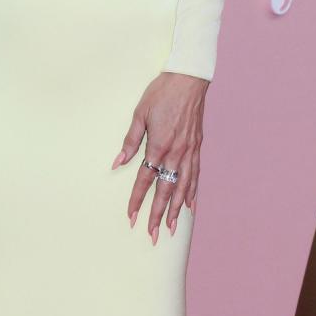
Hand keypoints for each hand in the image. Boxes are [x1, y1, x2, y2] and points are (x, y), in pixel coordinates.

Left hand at [111, 72, 207, 244]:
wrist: (188, 79)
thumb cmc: (161, 93)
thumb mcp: (139, 114)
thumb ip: (130, 141)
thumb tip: (118, 163)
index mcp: (158, 145)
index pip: (145, 179)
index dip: (137, 200)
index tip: (131, 217)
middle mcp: (176, 153)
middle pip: (165, 191)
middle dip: (158, 215)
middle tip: (152, 235)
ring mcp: (189, 152)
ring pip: (182, 188)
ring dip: (176, 211)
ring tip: (172, 229)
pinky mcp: (197, 147)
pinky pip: (195, 176)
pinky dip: (192, 193)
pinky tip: (190, 206)